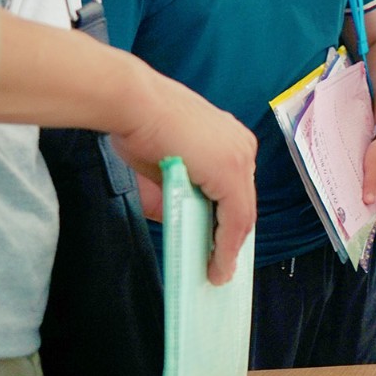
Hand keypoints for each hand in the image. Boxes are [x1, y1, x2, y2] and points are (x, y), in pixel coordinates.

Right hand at [112, 72, 255, 284]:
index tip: (225, 244)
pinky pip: (234, 219)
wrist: (133, 104)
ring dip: (229, 247)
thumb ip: (177, 195)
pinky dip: (226, 245)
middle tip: (222, 264)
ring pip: (241, 214)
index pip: (236, 189)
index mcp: (229, 139)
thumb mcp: (163, 168)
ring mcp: (240, 158)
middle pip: (242, 202)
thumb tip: (182, 222)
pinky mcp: (231, 173)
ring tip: (218, 272)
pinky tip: (217, 264)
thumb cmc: (140, 125)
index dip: (231, 221)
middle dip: (232, 238)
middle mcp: (242, 146)